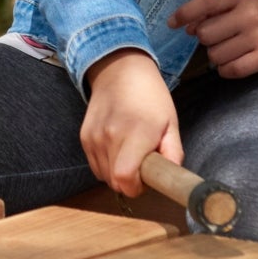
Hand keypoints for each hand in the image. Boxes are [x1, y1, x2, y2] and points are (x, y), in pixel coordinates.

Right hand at [79, 49, 181, 196]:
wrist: (120, 71)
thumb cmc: (150, 97)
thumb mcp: (171, 123)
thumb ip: (173, 153)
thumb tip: (171, 178)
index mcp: (136, 133)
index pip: (125, 179)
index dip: (137, 187)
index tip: (147, 178)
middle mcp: (110, 136)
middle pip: (115, 182)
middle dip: (130, 181)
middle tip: (142, 164)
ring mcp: (94, 137)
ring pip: (104, 176)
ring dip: (117, 173)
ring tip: (129, 153)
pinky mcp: (84, 137)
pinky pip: (95, 166)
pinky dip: (106, 165)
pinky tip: (117, 148)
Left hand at [172, 0, 257, 77]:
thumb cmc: (257, 10)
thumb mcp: (236, 1)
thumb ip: (211, 11)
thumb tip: (187, 28)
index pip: (205, 2)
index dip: (185, 13)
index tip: (172, 23)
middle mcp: (250, 13)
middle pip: (206, 34)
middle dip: (207, 39)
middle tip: (220, 37)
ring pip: (216, 55)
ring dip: (217, 56)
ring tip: (231, 49)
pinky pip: (232, 70)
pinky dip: (226, 70)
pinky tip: (234, 62)